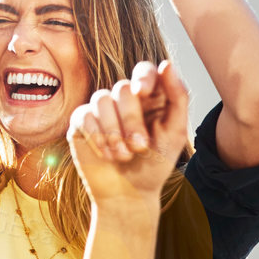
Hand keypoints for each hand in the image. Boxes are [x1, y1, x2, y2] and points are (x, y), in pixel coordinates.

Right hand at [67, 61, 189, 209]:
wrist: (129, 195)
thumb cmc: (155, 164)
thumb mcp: (175, 133)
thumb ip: (177, 97)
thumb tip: (166, 64)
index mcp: (150, 97)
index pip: (144, 70)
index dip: (143, 77)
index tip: (143, 92)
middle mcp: (124, 100)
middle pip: (122, 88)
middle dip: (131, 119)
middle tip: (140, 146)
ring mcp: (102, 109)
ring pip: (101, 99)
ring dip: (114, 132)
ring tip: (124, 156)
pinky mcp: (82, 122)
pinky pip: (84, 115)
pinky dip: (97, 137)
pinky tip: (107, 155)